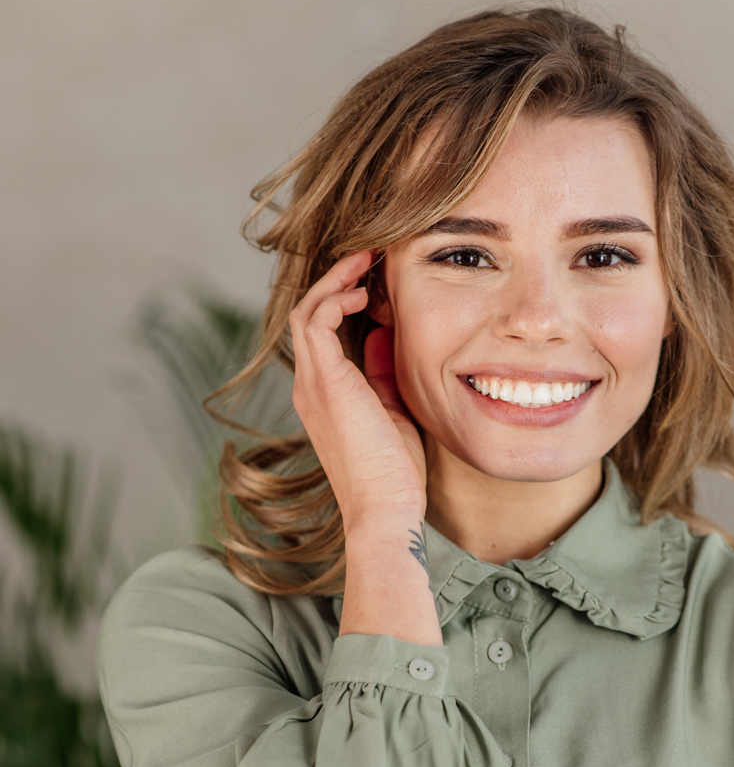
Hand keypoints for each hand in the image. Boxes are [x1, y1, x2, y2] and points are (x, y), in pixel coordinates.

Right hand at [289, 250, 425, 534]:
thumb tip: (384, 333)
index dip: (344, 301)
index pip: (322, 334)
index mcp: (325, 395)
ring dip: (335, 280)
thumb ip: (382, 372)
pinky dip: (335, 296)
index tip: (376, 281)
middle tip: (370, 256)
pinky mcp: (323, 381)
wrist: (384, 510)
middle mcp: (309, 386)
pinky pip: (315, 320)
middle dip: (337, 281)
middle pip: (308, 314)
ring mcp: (312, 383)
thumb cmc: (394, 474)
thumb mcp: (392, 410)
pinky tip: (364, 289)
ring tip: (366, 259)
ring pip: (306, 310)